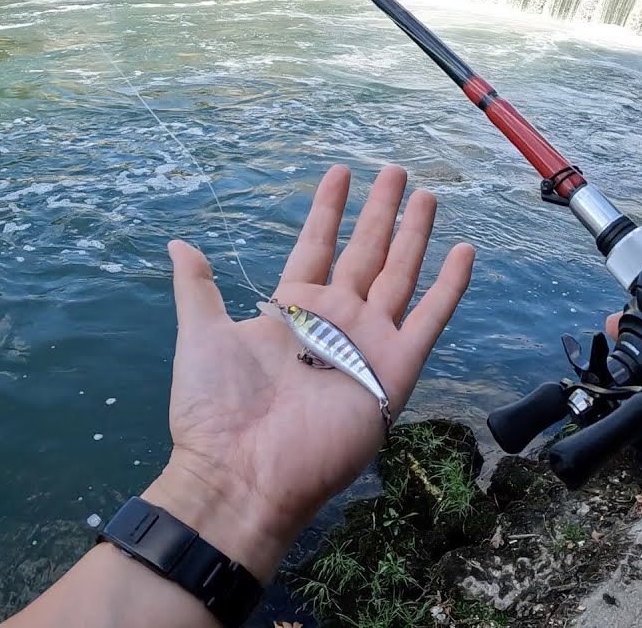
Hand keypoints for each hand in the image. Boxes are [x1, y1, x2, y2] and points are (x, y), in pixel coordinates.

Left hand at [147, 165, 475, 578]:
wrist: (243, 470)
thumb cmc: (215, 407)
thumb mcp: (201, 334)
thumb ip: (198, 288)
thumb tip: (178, 245)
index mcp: (291, 308)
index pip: (315, 245)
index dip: (328, 210)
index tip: (340, 173)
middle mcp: (333, 320)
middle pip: (365, 252)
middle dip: (380, 212)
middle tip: (396, 171)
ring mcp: (367, 342)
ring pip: (399, 275)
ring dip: (414, 236)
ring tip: (427, 195)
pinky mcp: (394, 369)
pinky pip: (429, 320)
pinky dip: (448, 287)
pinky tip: (463, 252)